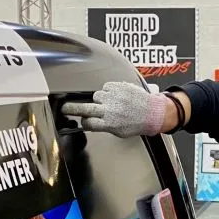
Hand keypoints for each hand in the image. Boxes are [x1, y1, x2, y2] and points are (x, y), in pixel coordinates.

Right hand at [61, 81, 181, 136]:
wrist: (152, 112)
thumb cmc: (137, 123)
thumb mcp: (120, 131)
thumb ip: (105, 126)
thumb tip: (92, 122)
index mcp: (109, 124)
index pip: (88, 123)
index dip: (85, 123)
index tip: (83, 121)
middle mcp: (109, 110)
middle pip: (85, 109)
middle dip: (72, 108)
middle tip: (65, 107)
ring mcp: (113, 97)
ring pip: (97, 96)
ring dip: (100, 99)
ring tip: (111, 103)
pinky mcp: (118, 86)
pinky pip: (106, 87)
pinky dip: (109, 91)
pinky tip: (118, 97)